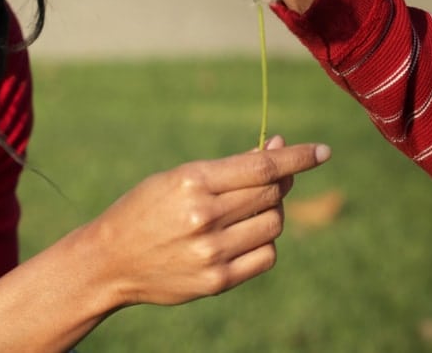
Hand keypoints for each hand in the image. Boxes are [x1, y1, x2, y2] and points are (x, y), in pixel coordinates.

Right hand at [77, 136, 330, 306]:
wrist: (109, 261)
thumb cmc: (148, 208)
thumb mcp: (181, 176)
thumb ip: (232, 168)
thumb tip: (280, 151)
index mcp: (193, 181)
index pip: (263, 167)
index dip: (298, 157)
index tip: (323, 151)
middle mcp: (204, 217)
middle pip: (272, 194)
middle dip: (277, 184)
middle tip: (267, 182)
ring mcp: (211, 252)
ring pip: (274, 223)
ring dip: (271, 213)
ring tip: (246, 212)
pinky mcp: (216, 281)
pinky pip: (266, 255)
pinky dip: (264, 242)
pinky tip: (244, 236)